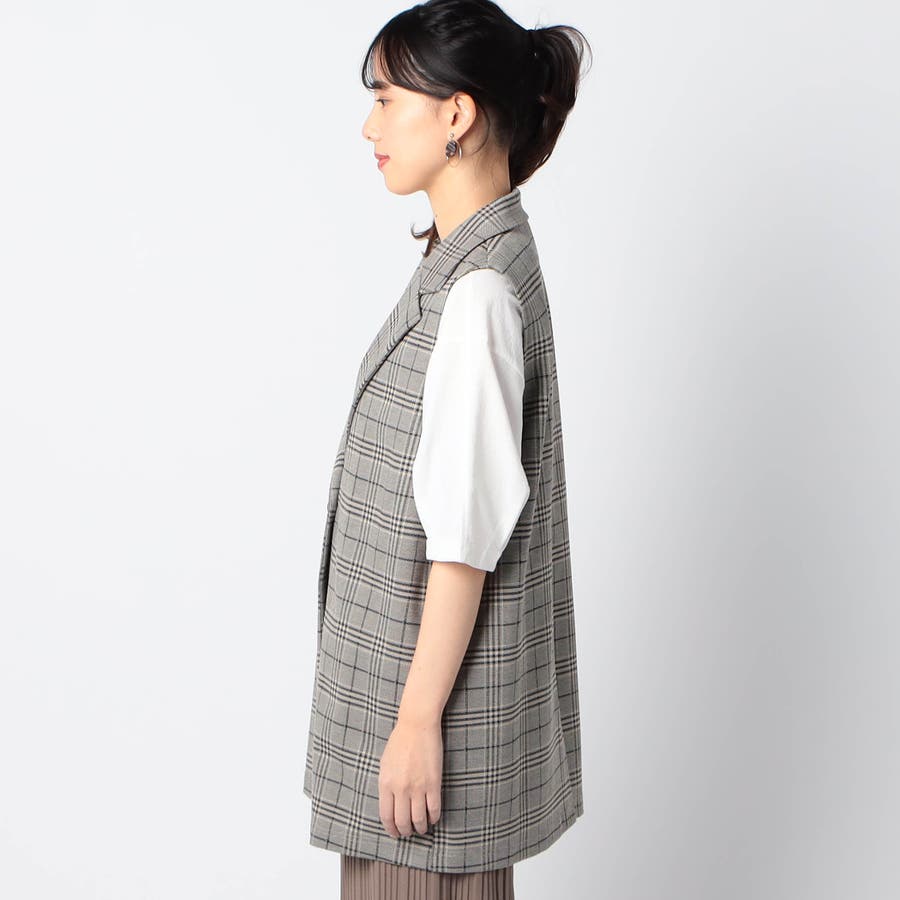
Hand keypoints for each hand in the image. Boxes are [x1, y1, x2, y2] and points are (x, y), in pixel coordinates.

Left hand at [378, 714, 442, 837]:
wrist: (417, 725)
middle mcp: (400, 789)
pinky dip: (434, 818)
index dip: (391, 829)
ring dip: (421, 828)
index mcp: (385, 784)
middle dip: (406, 831)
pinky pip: (434, 809)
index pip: (386, 816)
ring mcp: (417, 787)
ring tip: (422, 827)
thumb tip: (390, 804)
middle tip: (409, 832)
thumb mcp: (385, 764)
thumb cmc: (400, 741)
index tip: (395, 833)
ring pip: (418, 819)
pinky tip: (433, 818)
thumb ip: (386, 784)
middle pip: (402, 821)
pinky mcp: (433, 783)